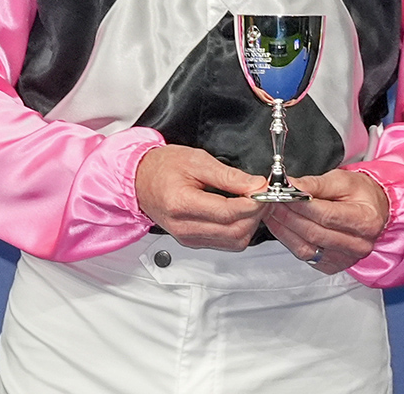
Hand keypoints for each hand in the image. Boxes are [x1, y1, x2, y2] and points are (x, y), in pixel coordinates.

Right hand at [134, 145, 269, 251]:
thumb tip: (255, 185)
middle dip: (255, 214)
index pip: (228, 212)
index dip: (253, 203)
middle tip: (261, 195)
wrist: (140, 179)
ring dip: (249, 224)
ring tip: (251, 203)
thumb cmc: (163, 167)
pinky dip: (238, 230)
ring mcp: (188, 238)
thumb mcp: (198, 161)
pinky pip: (225, 243)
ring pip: (233, 242)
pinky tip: (239, 213)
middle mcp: (184, 227)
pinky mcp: (192, 241)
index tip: (263, 190)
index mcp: (182, 204)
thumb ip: (229, 176)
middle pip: (234, 232)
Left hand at [263, 169, 389, 275]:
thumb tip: (291, 186)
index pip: (326, 214)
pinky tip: (282, 226)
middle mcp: (358, 244)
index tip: (282, 193)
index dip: (300, 205)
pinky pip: (306, 255)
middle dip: (288, 215)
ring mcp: (346, 258)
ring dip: (284, 229)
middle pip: (314, 232)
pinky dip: (289, 240)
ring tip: (272, 212)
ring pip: (306, 248)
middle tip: (271, 201)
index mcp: (365, 220)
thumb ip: (316, 184)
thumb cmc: (361, 194)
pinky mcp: (333, 265)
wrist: (375, 210)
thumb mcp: (343, 180)